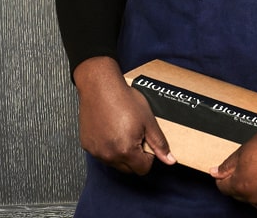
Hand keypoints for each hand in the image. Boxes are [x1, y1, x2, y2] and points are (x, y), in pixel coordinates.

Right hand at [73, 56, 175, 174]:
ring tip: (121, 130)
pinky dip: (107, 146)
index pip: (143, 169)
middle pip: (128, 169)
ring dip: (120, 153)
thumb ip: (159, 143)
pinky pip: (101, 153)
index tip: (146, 142)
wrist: (100, 86)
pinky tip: (110, 129)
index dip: (148, 156)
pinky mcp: (87, 145)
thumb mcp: (148, 120)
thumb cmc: (123, 99)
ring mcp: (96, 151)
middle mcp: (109, 155)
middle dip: (135, 157)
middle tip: (135, 135)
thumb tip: (169, 160)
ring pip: (114, 162)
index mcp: (126, 151)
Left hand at [210, 116, 256, 212]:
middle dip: (240, 182)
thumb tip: (214, 172)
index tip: (229, 172)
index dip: (224, 177)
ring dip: (255, 190)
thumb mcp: (244, 150)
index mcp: (241, 184)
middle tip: (249, 167)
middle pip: (239, 195)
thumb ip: (227, 165)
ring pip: (255, 200)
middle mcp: (254, 197)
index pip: (223, 187)